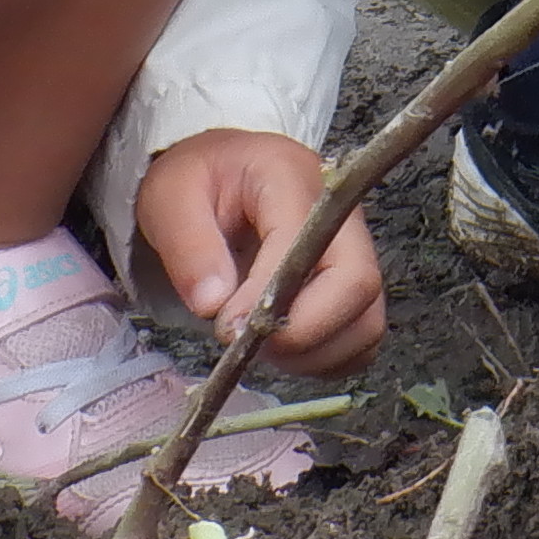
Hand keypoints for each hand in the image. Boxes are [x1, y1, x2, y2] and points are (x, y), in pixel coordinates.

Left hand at [139, 132, 384, 378]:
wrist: (219, 177)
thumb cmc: (197, 185)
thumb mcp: (171, 199)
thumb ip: (190, 247)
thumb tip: (214, 305)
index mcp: (292, 178)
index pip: (305, 246)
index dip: (271, 297)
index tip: (229, 326)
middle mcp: (341, 215)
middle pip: (358, 284)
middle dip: (303, 331)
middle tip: (250, 344)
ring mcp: (357, 252)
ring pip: (367, 321)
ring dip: (313, 352)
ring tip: (262, 345)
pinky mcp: (356, 288)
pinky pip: (361, 341)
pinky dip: (325, 360)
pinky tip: (284, 351)